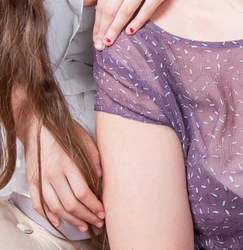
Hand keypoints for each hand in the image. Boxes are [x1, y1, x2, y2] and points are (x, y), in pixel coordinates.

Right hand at [25, 118, 104, 232]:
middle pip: (71, 204)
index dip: (93, 205)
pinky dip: (49, 216)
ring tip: (84, 226)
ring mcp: (41, 179)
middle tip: (97, 222)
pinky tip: (59, 221)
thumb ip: (93, 156)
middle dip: (87, 216)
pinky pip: (39, 204)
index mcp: (67, 162)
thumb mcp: (82, 136)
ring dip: (71, 220)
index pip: (82, 192)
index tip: (102, 211)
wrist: (35, 124)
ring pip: (56, 208)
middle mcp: (53, 173)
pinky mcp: (33, 181)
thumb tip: (101, 175)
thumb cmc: (60, 129)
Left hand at [84, 0, 193, 49]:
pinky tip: (130, 32)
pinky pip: (147, 9)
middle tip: (101, 46)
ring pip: (126, 10)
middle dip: (104, 29)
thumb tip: (86, 2)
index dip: (97, 24)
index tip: (95, 39)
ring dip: (116, 29)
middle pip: (111, 9)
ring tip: (110, 42)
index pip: (102, 4)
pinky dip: (137, 22)